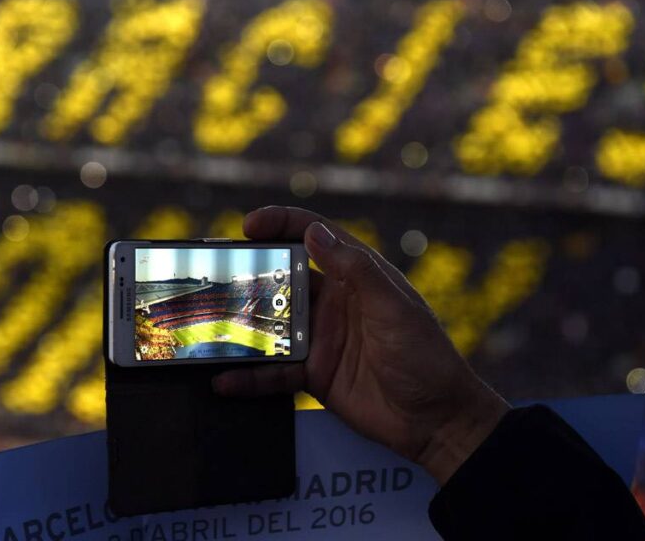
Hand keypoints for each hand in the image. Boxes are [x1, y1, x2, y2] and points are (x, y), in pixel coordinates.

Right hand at [213, 206, 509, 483]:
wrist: (437, 420)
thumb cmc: (425, 355)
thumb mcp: (393, 307)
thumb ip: (354, 269)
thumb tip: (314, 231)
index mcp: (357, 275)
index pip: (314, 237)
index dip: (281, 224)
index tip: (249, 225)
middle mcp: (334, 301)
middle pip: (282, 277)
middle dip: (248, 272)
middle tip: (215, 273)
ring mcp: (321, 338)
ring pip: (270, 324)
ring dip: (241, 324)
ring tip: (207, 323)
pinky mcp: (314, 374)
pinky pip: (273, 371)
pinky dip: (248, 376)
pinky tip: (223, 379)